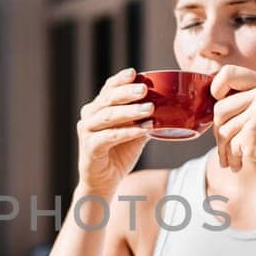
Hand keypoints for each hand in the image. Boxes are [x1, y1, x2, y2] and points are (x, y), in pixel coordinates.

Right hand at [77, 67, 153, 195]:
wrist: (104, 182)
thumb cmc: (118, 154)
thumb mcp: (134, 132)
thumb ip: (144, 118)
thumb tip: (168, 105)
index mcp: (98, 108)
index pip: (108, 89)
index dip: (120, 80)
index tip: (134, 73)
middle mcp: (89, 117)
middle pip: (108, 99)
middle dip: (127, 93)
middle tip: (144, 90)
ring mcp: (87, 132)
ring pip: (108, 116)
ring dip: (130, 111)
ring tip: (150, 109)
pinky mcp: (90, 147)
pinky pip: (110, 136)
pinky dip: (128, 132)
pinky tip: (144, 129)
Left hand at [210, 65, 255, 183]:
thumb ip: (250, 97)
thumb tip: (212, 96)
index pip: (228, 72)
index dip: (216, 87)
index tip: (218, 102)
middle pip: (219, 108)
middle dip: (218, 131)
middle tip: (225, 145)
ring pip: (222, 130)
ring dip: (223, 150)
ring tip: (231, 160)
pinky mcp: (254, 134)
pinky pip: (230, 145)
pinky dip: (232, 159)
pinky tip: (239, 165)